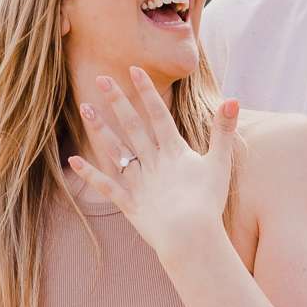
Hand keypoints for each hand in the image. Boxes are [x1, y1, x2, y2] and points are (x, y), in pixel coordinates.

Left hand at [70, 70, 239, 264]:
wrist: (190, 237)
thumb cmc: (208, 202)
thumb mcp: (219, 164)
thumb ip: (223, 131)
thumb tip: (233, 99)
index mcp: (173, 151)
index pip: (158, 114)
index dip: (146, 91)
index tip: (133, 69)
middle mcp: (152, 162)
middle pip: (132, 126)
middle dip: (117, 101)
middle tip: (101, 78)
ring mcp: (138, 182)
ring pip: (115, 150)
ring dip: (100, 129)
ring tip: (85, 108)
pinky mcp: (129, 204)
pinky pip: (106, 186)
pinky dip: (90, 174)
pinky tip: (73, 160)